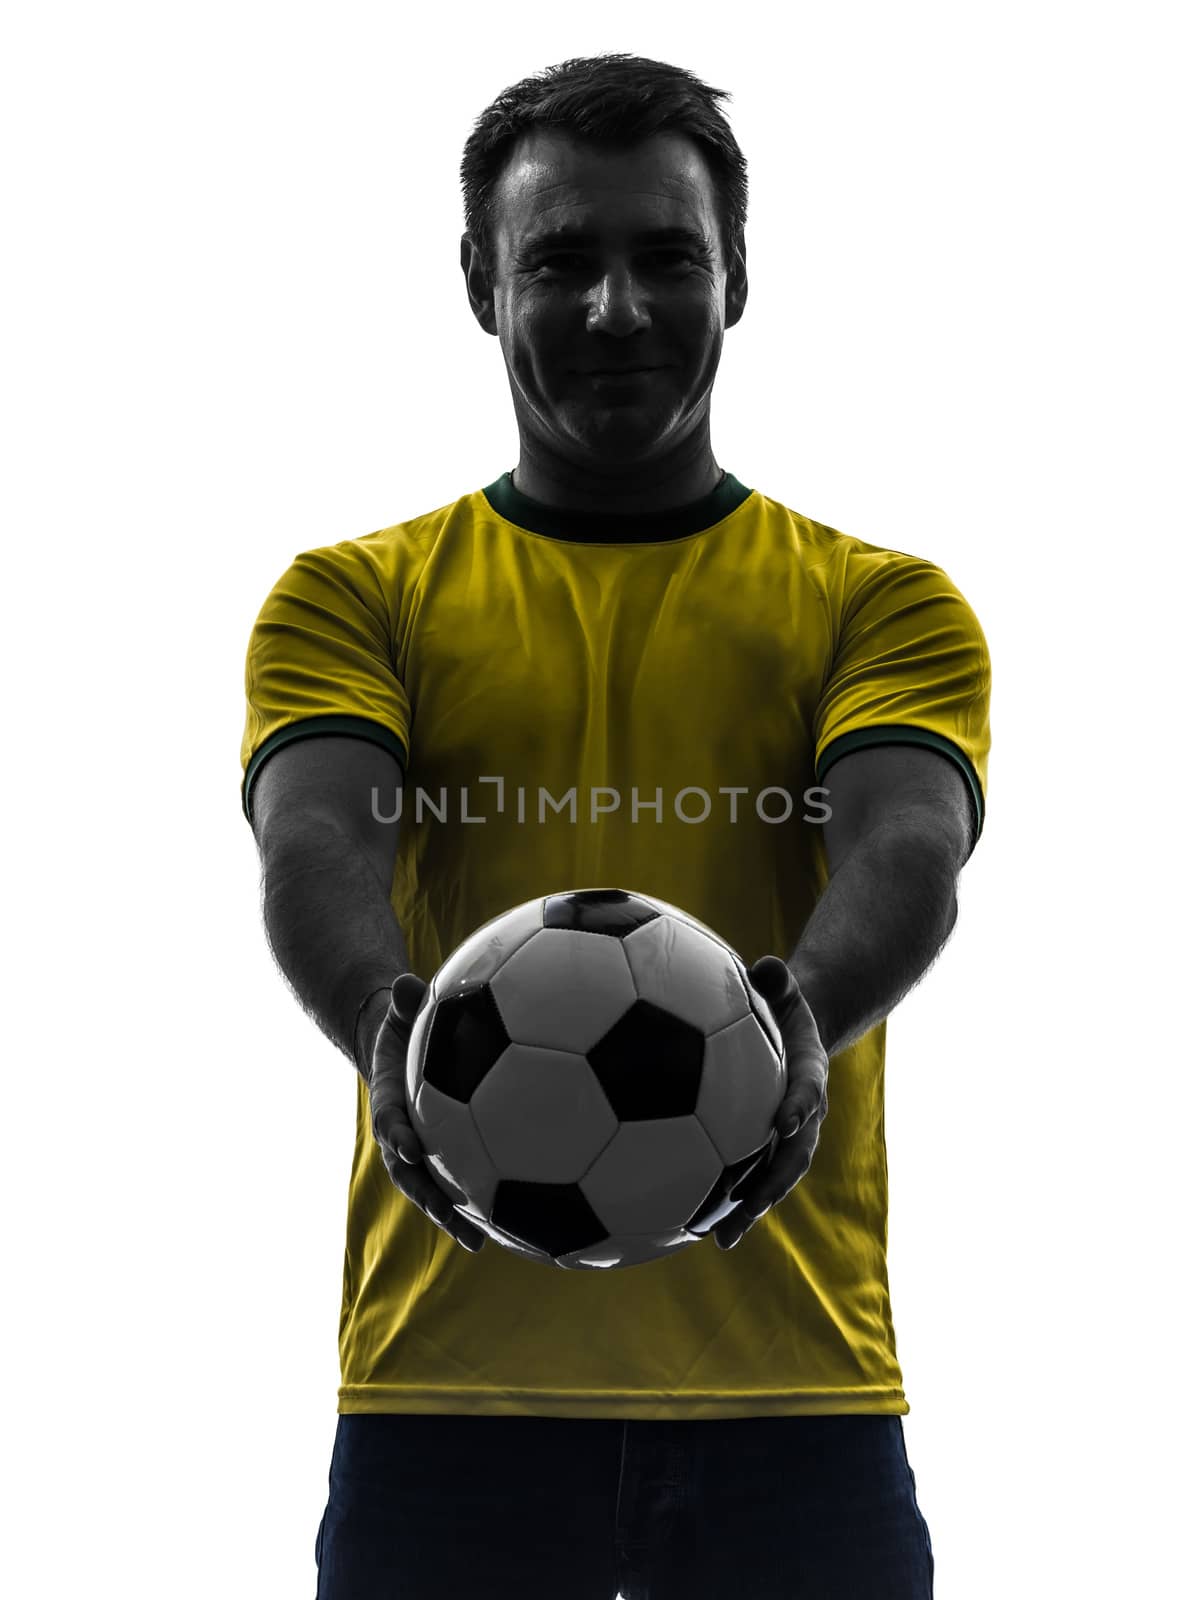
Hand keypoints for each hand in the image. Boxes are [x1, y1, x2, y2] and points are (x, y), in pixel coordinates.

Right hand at [368, 973, 486, 1251]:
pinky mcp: (448, 1154)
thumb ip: (403, 1002)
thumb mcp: (399, 1011)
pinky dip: (485, 1201)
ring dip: (454, 1217)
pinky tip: (519, 1223)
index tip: (409, 1146)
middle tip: (453, 1220)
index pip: (389, 1123)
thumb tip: (405, 982)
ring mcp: (425, 1150)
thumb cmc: (403, 1025)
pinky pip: (467, 1179)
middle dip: (429, 1200)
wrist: (393, 1050)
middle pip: (412, 1176)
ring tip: (480, 1243)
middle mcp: (404, 1134)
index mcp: (390, 1102)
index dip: (395, 1137)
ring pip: (437, 1189)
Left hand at [713, 955, 828, 1249]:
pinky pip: (740, 1178)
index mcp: (808, 1075)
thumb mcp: (783, 988)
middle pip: (793, 1156)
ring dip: (748, 1211)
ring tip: (720, 1240)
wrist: (794, 1033)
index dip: (802, 1107)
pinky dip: (720, 1203)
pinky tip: (684, 1227)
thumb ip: (778, 981)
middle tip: (749, 1206)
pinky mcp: (755, 1149)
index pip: (810, 1092)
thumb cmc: (780, 1005)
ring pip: (768, 1180)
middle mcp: (800, 1115)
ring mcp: (780, 1139)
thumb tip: (769, 966)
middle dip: (774, 1184)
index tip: (785, 1122)